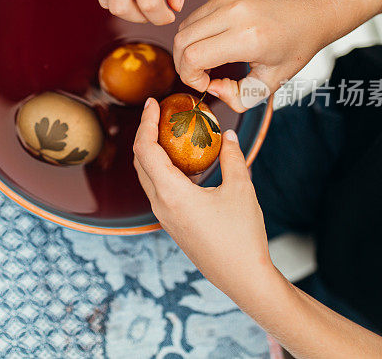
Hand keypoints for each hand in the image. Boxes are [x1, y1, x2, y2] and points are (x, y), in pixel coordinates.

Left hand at [132, 98, 275, 298]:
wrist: (242, 278)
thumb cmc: (242, 236)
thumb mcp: (241, 190)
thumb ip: (233, 157)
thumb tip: (227, 135)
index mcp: (171, 194)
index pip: (145, 150)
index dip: (145, 122)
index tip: (152, 103)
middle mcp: (160, 205)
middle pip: (139, 161)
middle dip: (145, 132)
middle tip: (159, 112)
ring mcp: (163, 217)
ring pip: (146, 177)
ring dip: (151, 151)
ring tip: (167, 132)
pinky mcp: (172, 224)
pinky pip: (157, 189)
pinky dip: (160, 169)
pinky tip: (181, 162)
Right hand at [172, 0, 370, 111]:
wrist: (315, 6)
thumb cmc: (296, 46)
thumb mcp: (273, 82)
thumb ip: (239, 97)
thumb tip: (212, 88)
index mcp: (248, 36)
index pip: (193, 57)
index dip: (190, 76)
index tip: (206, 84)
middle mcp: (234, 12)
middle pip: (181, 41)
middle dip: (183, 65)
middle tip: (201, 75)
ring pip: (185, 26)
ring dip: (188, 48)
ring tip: (209, 60)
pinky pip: (197, 15)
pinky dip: (198, 33)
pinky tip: (217, 42)